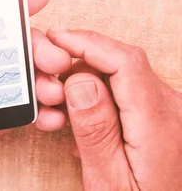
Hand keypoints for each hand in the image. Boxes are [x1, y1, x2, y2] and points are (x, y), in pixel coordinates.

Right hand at [47, 29, 181, 189]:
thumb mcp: (108, 180)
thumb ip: (95, 131)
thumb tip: (79, 81)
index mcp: (160, 124)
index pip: (125, 61)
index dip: (87, 43)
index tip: (55, 39)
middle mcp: (170, 109)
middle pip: (118, 64)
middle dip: (76, 66)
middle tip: (46, 88)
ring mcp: (167, 110)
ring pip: (117, 76)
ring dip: (82, 84)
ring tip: (59, 114)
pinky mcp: (159, 115)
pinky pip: (122, 90)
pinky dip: (94, 96)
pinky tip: (78, 119)